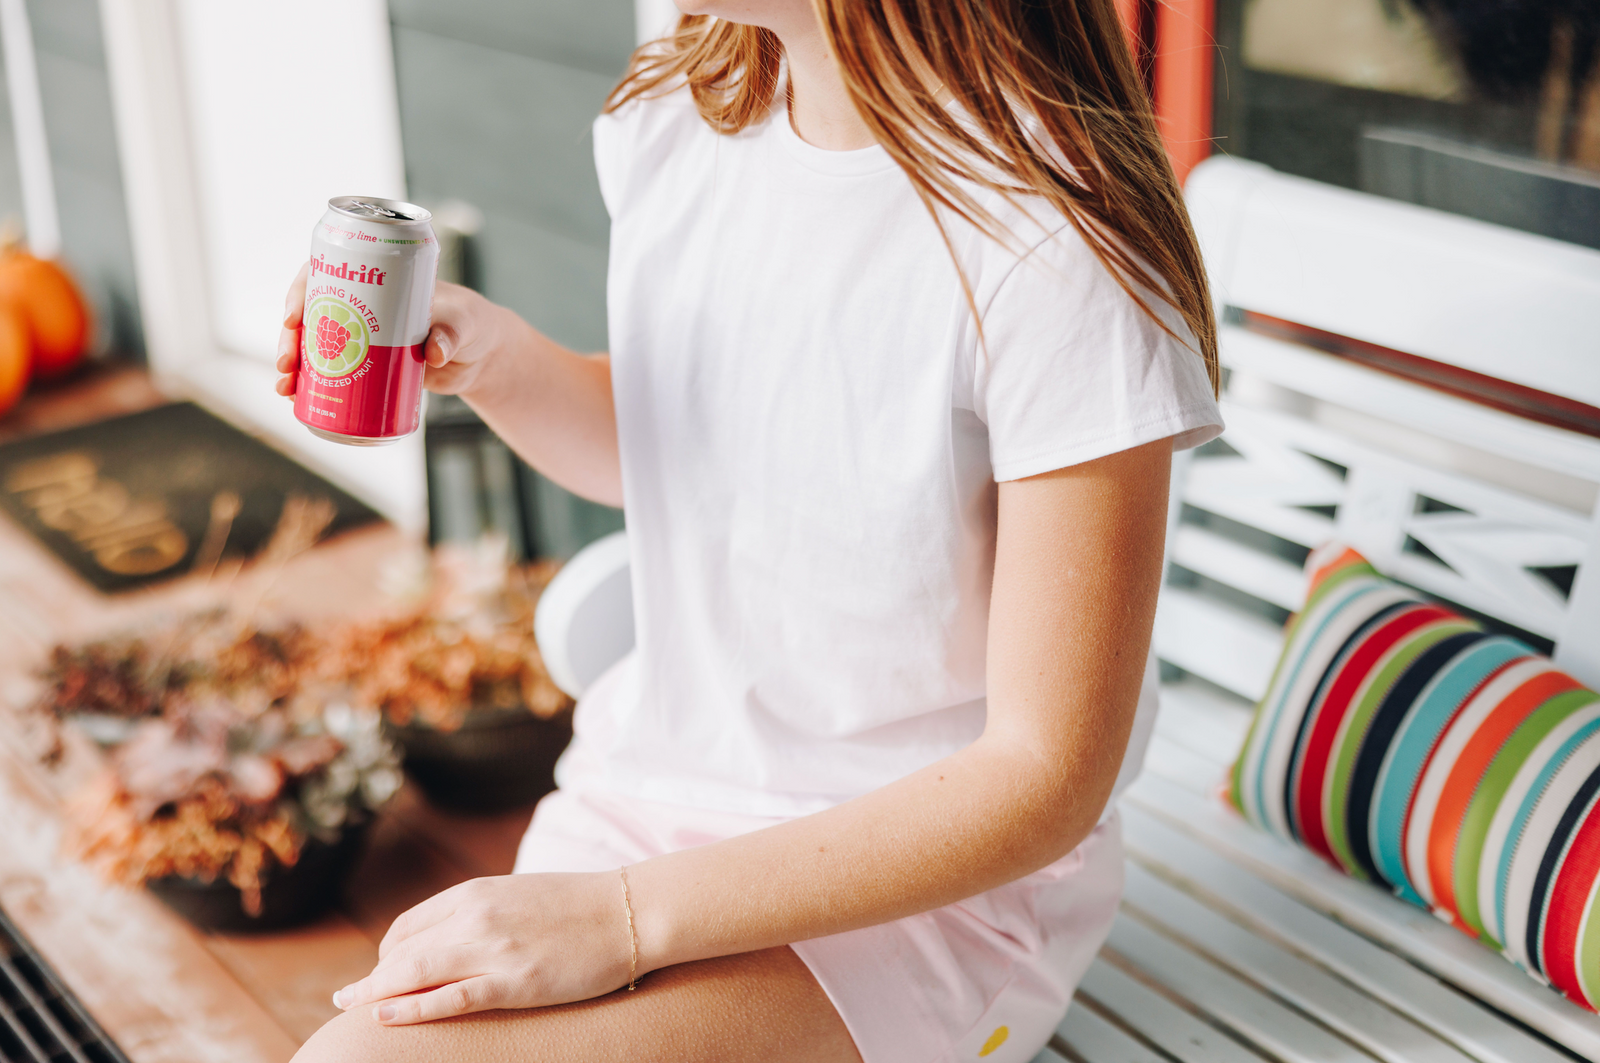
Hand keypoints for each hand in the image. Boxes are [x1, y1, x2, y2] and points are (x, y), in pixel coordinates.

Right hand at [274, 270, 510, 398]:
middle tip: (288, 364)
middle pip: (313, 312)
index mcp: (380, 280)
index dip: (303, 290)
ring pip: (316, 344)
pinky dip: (312, 384)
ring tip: (286, 389)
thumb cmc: (474, 324)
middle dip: (291, 337)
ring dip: (294, 365)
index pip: (330, 273)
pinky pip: (332, 371)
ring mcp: (363, 335)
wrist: (482, 357)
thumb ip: (453, 334)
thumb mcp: (466, 324)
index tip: (294, 316)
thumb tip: (434, 351)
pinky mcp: (369, 365)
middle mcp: (364, 305)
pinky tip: (297, 400)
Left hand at [332, 872, 634, 1024]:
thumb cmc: (581, 905)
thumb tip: (453, 934)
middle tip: (346, 1000)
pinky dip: (410, 1008)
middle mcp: (475, 916)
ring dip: (375, 993)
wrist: (631, 911)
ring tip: (349, 1009)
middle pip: (402, 951)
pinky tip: (383, 1016)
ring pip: (414, 974)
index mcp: (476, 892)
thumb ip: (482, 911)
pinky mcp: (513, 982)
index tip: (381, 973)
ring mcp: (493, 950)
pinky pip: (450, 999)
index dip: (386, 953)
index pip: (409, 925)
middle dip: (371, 978)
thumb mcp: (519, 895)